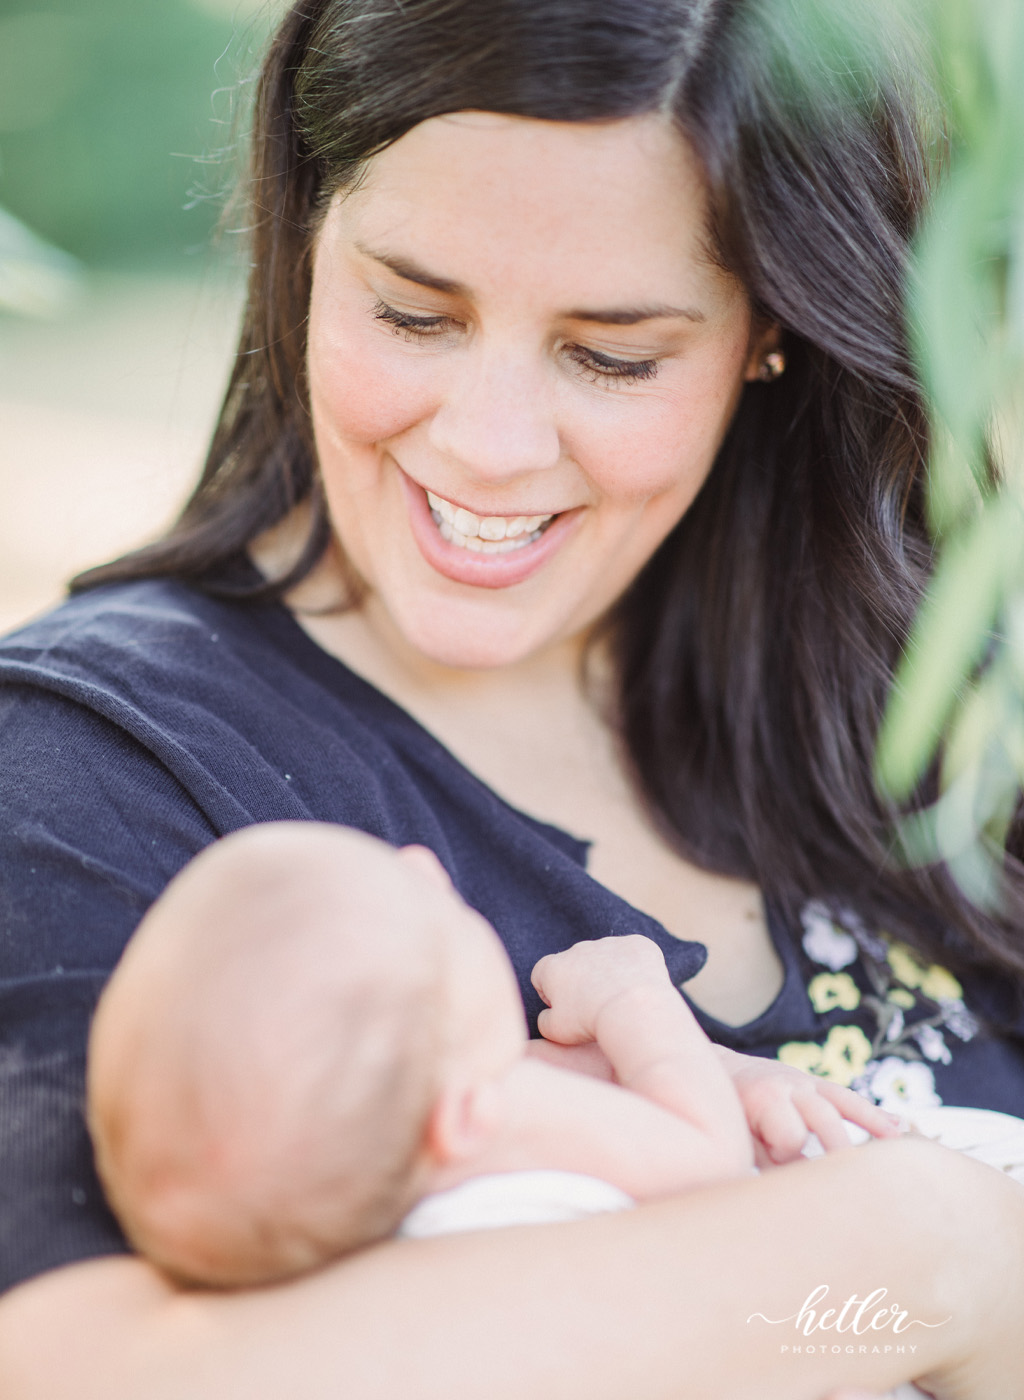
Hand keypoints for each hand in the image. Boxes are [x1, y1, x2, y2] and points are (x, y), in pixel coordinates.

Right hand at [531, 936, 670, 1044]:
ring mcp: (608, 943)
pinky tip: (639, 988)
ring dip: (609, 974)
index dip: (551, 995)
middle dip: (581, 982)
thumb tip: (547, 1015)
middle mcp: (578, 949)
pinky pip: (633, 955)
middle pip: (574, 964)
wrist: (634, 1009)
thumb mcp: (555, 1031)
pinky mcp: (636, 942)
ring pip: (605, 958)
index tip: (567, 1010)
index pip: (542, 977)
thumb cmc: (590, 1020)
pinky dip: (635, 968)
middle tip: (594, 1007)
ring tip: (619, 1001)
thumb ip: (544, 1021)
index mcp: (552, 967)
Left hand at [718, 1049, 903, 1165]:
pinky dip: (874, 1116)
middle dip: (839, 1149)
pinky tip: (900, 1132)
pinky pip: (850, 1100)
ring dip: (873, 1128)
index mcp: (766, 1098)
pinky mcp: (818, 1086)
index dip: (788, 1154)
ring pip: (845, 1106)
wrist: (719, 1070)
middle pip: (825, 1118)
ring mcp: (808, 1083)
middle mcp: (791, 1086)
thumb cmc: (729, 1116)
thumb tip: (797, 1191)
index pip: (791, 1134)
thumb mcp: (739, 1138)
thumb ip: (767, 1162)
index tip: (777, 1164)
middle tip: (856, 1183)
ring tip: (898, 1155)